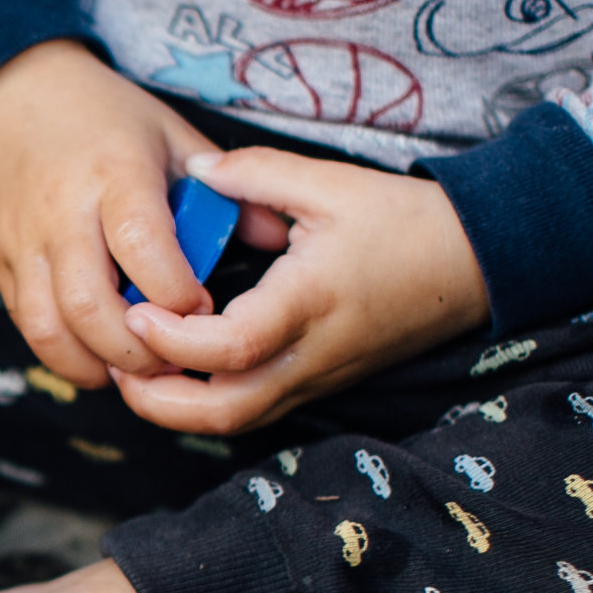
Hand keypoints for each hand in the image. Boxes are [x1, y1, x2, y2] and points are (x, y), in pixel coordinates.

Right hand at [0, 39, 264, 386]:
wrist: (12, 94)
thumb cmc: (102, 115)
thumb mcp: (171, 133)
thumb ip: (224, 188)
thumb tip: (273, 239)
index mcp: (114, 174)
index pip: (143, 249)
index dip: (177, 295)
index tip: (203, 310)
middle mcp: (62, 213)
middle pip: (90, 306)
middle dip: (138, 350)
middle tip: (172, 360)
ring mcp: (23, 241)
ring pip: (48, 328)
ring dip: (94, 364)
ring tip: (132, 368)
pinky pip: (25, 324)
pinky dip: (62, 352)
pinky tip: (95, 354)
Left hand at [110, 148, 489, 434]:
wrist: (476, 262)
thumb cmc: (405, 221)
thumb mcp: (331, 184)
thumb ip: (255, 173)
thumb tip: (193, 170)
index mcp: (310, 303)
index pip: (229, 348)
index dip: (172, 340)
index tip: (137, 311)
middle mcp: (311, 355)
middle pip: (223, 413)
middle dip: (157, 400)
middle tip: (117, 360)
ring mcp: (316, 379)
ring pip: (235, 422)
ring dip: (176, 408)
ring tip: (135, 367)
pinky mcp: (317, 385)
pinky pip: (252, 410)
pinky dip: (204, 402)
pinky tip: (175, 368)